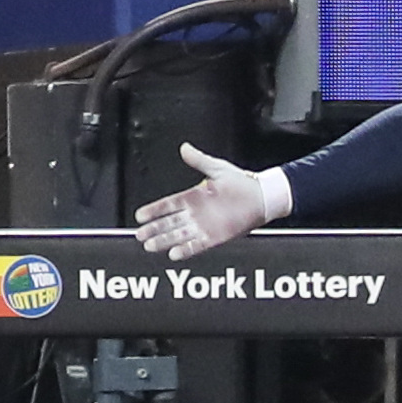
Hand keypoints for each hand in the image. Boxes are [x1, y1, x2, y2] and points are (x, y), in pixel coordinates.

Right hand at [134, 142, 285, 259]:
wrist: (262, 197)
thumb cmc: (241, 182)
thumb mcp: (217, 168)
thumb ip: (199, 160)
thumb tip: (184, 148)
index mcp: (193, 197)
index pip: (168, 205)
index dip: (153, 211)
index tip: (139, 216)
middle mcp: (195, 214)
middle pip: (169, 223)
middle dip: (154, 229)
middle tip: (140, 235)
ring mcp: (204, 227)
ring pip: (179, 236)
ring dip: (165, 241)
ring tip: (150, 246)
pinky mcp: (215, 238)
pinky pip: (197, 246)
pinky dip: (186, 250)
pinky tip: (174, 254)